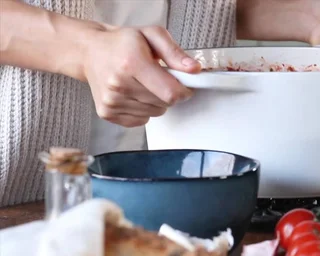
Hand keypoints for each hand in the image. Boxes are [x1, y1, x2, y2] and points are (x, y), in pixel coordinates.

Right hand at [81, 25, 200, 126]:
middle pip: (164, 104)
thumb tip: (194, 69)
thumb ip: (175, 52)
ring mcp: (111, 101)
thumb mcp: (152, 35)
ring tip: (143, 83)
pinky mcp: (107, 113)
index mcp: (131, 63)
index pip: (170, 92)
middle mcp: (118, 84)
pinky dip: (143, 109)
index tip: (184, 84)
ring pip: (154, 113)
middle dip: (169, 93)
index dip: (184, 91)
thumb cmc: (123, 43)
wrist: (90, 52)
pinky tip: (134, 93)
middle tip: (159, 78)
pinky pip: (141, 120)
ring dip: (155, 101)